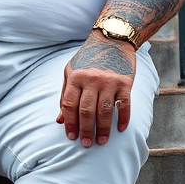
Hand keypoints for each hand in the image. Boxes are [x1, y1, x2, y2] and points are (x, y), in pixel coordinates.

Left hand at [57, 31, 135, 146]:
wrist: (112, 39)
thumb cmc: (88, 58)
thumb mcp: (71, 72)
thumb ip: (65, 95)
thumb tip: (59, 121)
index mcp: (75, 77)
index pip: (69, 105)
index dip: (69, 123)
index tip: (71, 136)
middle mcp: (91, 80)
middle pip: (86, 111)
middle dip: (85, 130)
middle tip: (86, 144)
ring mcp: (109, 81)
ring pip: (104, 111)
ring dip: (103, 129)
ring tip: (101, 141)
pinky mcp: (125, 82)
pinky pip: (124, 104)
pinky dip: (123, 118)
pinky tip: (120, 129)